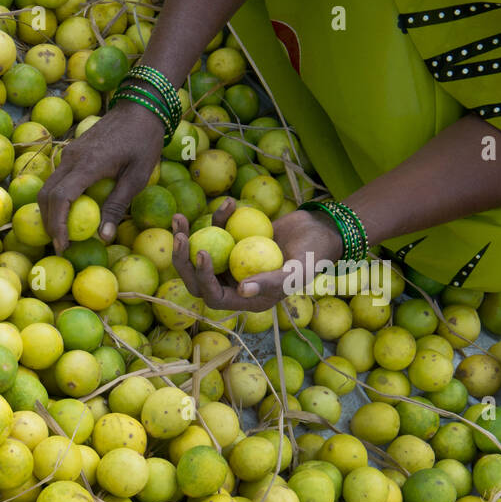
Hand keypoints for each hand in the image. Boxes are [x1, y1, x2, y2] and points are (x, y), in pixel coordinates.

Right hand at [37, 99, 165, 253]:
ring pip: (47, 187)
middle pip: (47, 195)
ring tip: (61, 232)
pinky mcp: (72, 152)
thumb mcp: (137, 177)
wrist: (140, 106)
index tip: (62, 245)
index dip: (57, 225)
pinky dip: (56, 199)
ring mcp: (69, 153)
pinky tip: (68, 211)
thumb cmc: (143, 141)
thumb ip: (118, 206)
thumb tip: (104, 237)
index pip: (60, 198)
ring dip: (50, 212)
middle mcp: (72, 158)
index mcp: (88, 164)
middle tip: (60, 245)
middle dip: (49, 223)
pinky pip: (56, 179)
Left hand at [171, 205, 343, 312]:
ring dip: (186, 237)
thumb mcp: (298, 269)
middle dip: (183, 259)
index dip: (203, 278)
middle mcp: (234, 285)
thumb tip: (242, 290)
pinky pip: (217, 234)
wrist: (322, 232)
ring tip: (179, 217)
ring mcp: (231, 265)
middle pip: (197, 279)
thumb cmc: (315, 254)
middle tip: (178, 236)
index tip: (203, 253)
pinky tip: (228, 203)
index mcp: (246, 298)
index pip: (213, 296)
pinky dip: (217, 218)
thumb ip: (273, 282)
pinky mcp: (233, 244)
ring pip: (199, 255)